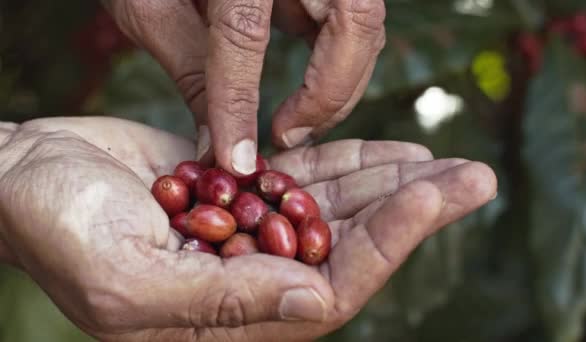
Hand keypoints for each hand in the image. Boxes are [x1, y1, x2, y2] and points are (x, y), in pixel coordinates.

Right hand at [0, 117, 495, 340]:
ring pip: (336, 210)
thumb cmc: (57, 229)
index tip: (435, 195)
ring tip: (445, 160)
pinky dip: (348, 164)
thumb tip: (318, 304)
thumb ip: (223, 302)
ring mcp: (247, 233)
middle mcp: (248, 280)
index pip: (332, 287)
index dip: (389, 241)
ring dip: (390, 184)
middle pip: (350, 247)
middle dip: (412, 210)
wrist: (25, 176)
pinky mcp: (239, 190)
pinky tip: (393, 151)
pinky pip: (306, 179)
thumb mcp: (128, 279)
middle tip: (472, 176)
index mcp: (228, 319)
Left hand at [103, 0, 385, 174]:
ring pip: (366, 22)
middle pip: (354, 19)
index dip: (240, 102)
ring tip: (299, 121)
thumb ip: (191, 73)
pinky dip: (336, 58)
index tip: (237, 161)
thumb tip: (219, 146)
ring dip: (340, 81)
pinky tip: (306, 82)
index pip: (244, 30)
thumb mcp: (151, 5)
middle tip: (290, 137)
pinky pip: (353, 16)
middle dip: (330, 93)